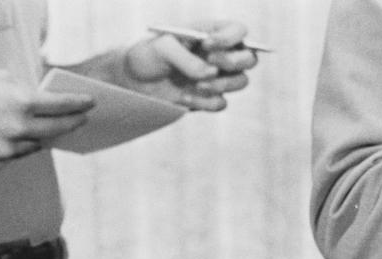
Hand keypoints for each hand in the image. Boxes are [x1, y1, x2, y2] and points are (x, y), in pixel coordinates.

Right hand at [0, 69, 93, 171]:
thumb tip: (40, 102)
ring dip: (39, 137)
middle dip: (71, 124)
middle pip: (55, 131)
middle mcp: (17, 129)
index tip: (90, 104)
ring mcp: (6, 151)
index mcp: (21, 102)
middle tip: (81, 120)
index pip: (60, 106)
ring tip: (42, 128)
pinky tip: (9, 137)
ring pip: (33, 146)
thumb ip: (23, 90)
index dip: (78, 105)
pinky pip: (13, 156)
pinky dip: (15, 147)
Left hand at [119, 20, 258, 110]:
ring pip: (241, 82)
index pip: (239, 31)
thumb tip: (210, 73)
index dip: (230, 38)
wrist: (132, 80)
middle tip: (212, 65)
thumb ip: (186, 59)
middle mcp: (220, 54)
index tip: (207, 45)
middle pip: (250, 58)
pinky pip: (220, 103)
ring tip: (197, 85)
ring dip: (222, 84)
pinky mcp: (207, 98)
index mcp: (212, 33)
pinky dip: (205, 103)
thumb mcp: (162, 49)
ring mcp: (216, 78)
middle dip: (233, 62)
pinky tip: (184, 97)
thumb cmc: (148, 54)